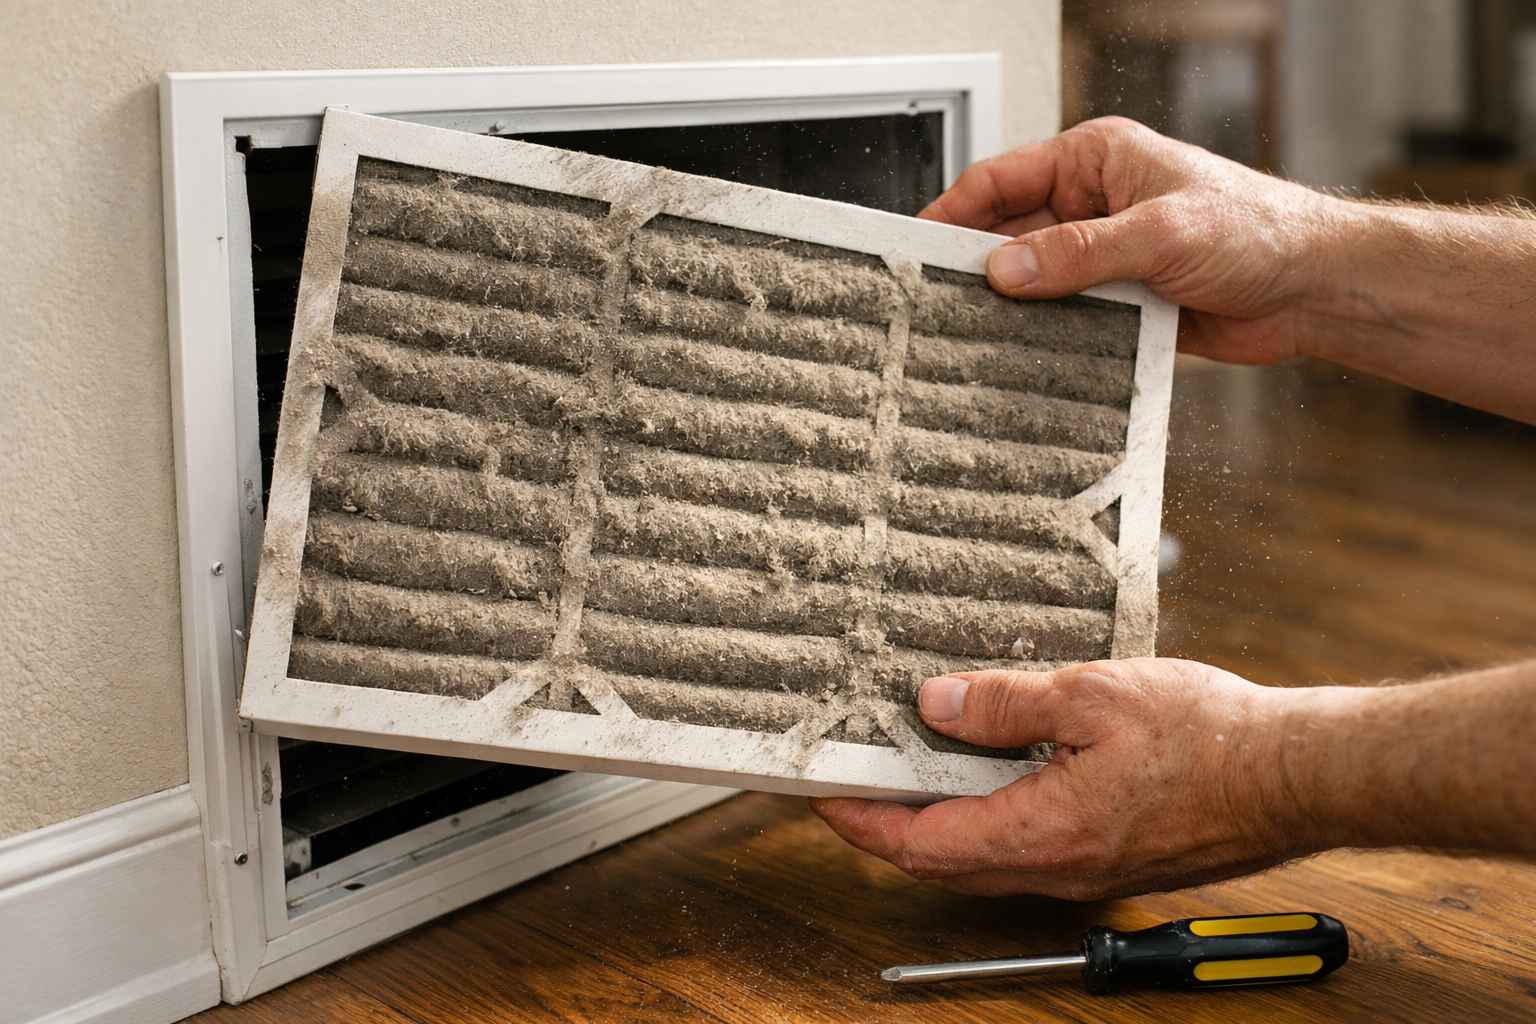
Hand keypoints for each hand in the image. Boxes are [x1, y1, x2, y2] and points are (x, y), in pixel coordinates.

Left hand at [811, 659, 1315, 899]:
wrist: (1294, 773)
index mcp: (1042, 832)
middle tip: (858, 779)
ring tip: (916, 764)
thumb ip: (1005, 704)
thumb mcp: (1092, 696)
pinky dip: (991, 816)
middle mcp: (1058, 868)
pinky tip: (996, 768)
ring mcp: (1086, 870)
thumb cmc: (1210, 737)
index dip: (861, 824)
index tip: (825, 797)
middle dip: (890, 826)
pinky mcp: (1110, 858)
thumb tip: (937, 706)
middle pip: (943, 862)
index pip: (920, 845)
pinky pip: (1028, 849)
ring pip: (985, 858)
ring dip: (941, 821)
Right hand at [918, 116, 1335, 366]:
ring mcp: (1103, 258)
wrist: (1313, 289)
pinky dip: (1046, 340)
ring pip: (1034, 285)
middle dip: (977, 269)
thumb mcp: (1160, 233)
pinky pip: (1065, 322)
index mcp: (1096, 161)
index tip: (918, 246)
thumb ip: (1079, 253)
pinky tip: (1025, 359)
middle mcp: (1093, 206)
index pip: (1002, 179)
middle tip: (937, 303)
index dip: (954, 211)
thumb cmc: (1258, 230)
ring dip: (1013, 311)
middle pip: (1009, 236)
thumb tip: (1006, 270)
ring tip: (972, 337)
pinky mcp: (1118, 303)